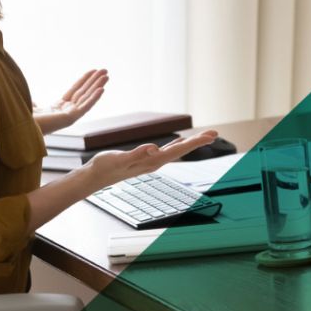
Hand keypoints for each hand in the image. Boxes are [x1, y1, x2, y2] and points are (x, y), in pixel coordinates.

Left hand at [32, 69, 108, 133]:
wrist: (21, 127)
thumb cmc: (25, 120)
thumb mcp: (32, 108)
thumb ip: (34, 105)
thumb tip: (33, 103)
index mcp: (59, 108)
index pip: (75, 91)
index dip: (84, 80)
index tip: (92, 71)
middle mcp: (66, 111)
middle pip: (84, 92)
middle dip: (94, 81)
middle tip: (105, 70)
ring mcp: (70, 115)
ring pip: (87, 97)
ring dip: (97, 86)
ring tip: (107, 75)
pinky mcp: (71, 119)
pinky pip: (85, 106)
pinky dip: (94, 98)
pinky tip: (102, 89)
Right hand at [86, 131, 219, 189]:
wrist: (96, 177)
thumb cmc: (105, 167)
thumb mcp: (119, 158)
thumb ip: (137, 153)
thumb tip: (154, 148)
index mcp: (151, 161)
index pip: (179, 151)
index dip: (195, 143)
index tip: (210, 137)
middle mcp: (155, 162)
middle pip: (182, 150)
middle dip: (199, 142)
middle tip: (215, 133)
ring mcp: (151, 161)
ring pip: (176, 151)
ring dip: (190, 144)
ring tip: (204, 137)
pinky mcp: (145, 159)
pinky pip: (167, 151)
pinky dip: (177, 145)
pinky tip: (180, 142)